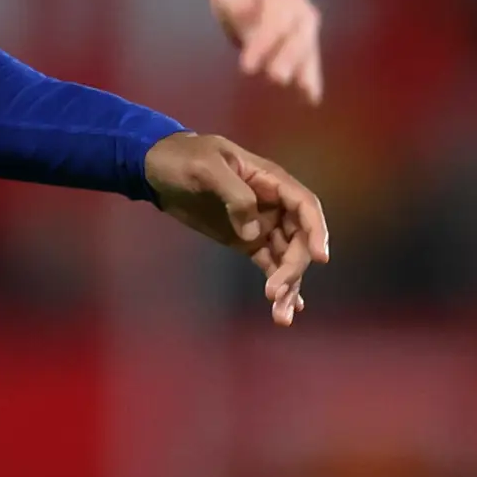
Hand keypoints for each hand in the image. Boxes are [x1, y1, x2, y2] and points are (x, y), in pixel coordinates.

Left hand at [144, 130, 331, 325]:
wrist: (157, 167)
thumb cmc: (183, 159)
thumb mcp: (207, 168)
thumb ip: (234, 195)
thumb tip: (253, 233)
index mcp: (270, 180)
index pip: (304, 206)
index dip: (316, 231)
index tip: (319, 258)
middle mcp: (272, 204)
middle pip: (298, 238)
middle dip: (293, 268)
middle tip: (275, 293)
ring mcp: (260, 224)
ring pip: (285, 256)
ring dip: (288, 285)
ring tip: (281, 317)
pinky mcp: (245, 241)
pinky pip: (268, 262)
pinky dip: (277, 282)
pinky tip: (284, 308)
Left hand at [207, 0, 324, 101]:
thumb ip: (237, 1)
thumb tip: (245, 11)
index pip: (275, 17)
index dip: (263, 42)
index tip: (246, 67)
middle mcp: (299, 8)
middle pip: (297, 34)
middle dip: (288, 58)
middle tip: (277, 78)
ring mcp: (306, 24)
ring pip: (308, 48)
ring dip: (306, 71)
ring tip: (306, 93)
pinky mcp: (306, 41)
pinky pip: (310, 58)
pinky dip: (311, 77)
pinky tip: (311, 97)